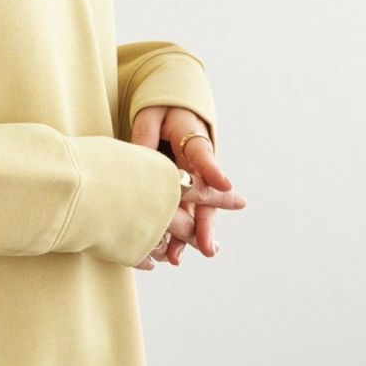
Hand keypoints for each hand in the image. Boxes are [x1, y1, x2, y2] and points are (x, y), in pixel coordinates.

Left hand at [130, 105, 245, 268]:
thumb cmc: (161, 108)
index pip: (203, 156)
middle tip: (207, 248)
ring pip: (193, 211)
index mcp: (193, 140)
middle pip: (203, 196)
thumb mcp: (152, 115)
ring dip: (188, 236)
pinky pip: (181, 212)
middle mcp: (196, 165)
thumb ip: (146, 135)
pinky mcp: (181, 188)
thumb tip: (139, 158)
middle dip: (204, 224)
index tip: (226, 186)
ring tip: (177, 259)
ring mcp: (191, 179)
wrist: (170, 107)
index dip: (213, 172)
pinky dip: (176, 234)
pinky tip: (168, 254)